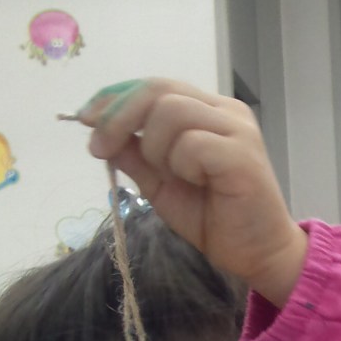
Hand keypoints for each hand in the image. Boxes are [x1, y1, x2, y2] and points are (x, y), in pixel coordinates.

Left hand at [75, 79, 306, 306]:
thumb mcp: (158, 183)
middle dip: (118, 117)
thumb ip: (134, 154)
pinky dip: (181, 165)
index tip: (84, 119)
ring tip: (173, 176)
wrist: (256, 254)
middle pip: (158, 90)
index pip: (154, 86)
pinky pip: (192, 144)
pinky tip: (197, 183)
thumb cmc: (212, 219)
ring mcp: (237, 130)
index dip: (114, 97)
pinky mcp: (243, 154)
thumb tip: (96, 129)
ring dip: (155, 148)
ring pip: (171, 112)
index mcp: (208, 111)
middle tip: (100, 149)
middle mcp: (225, 112)